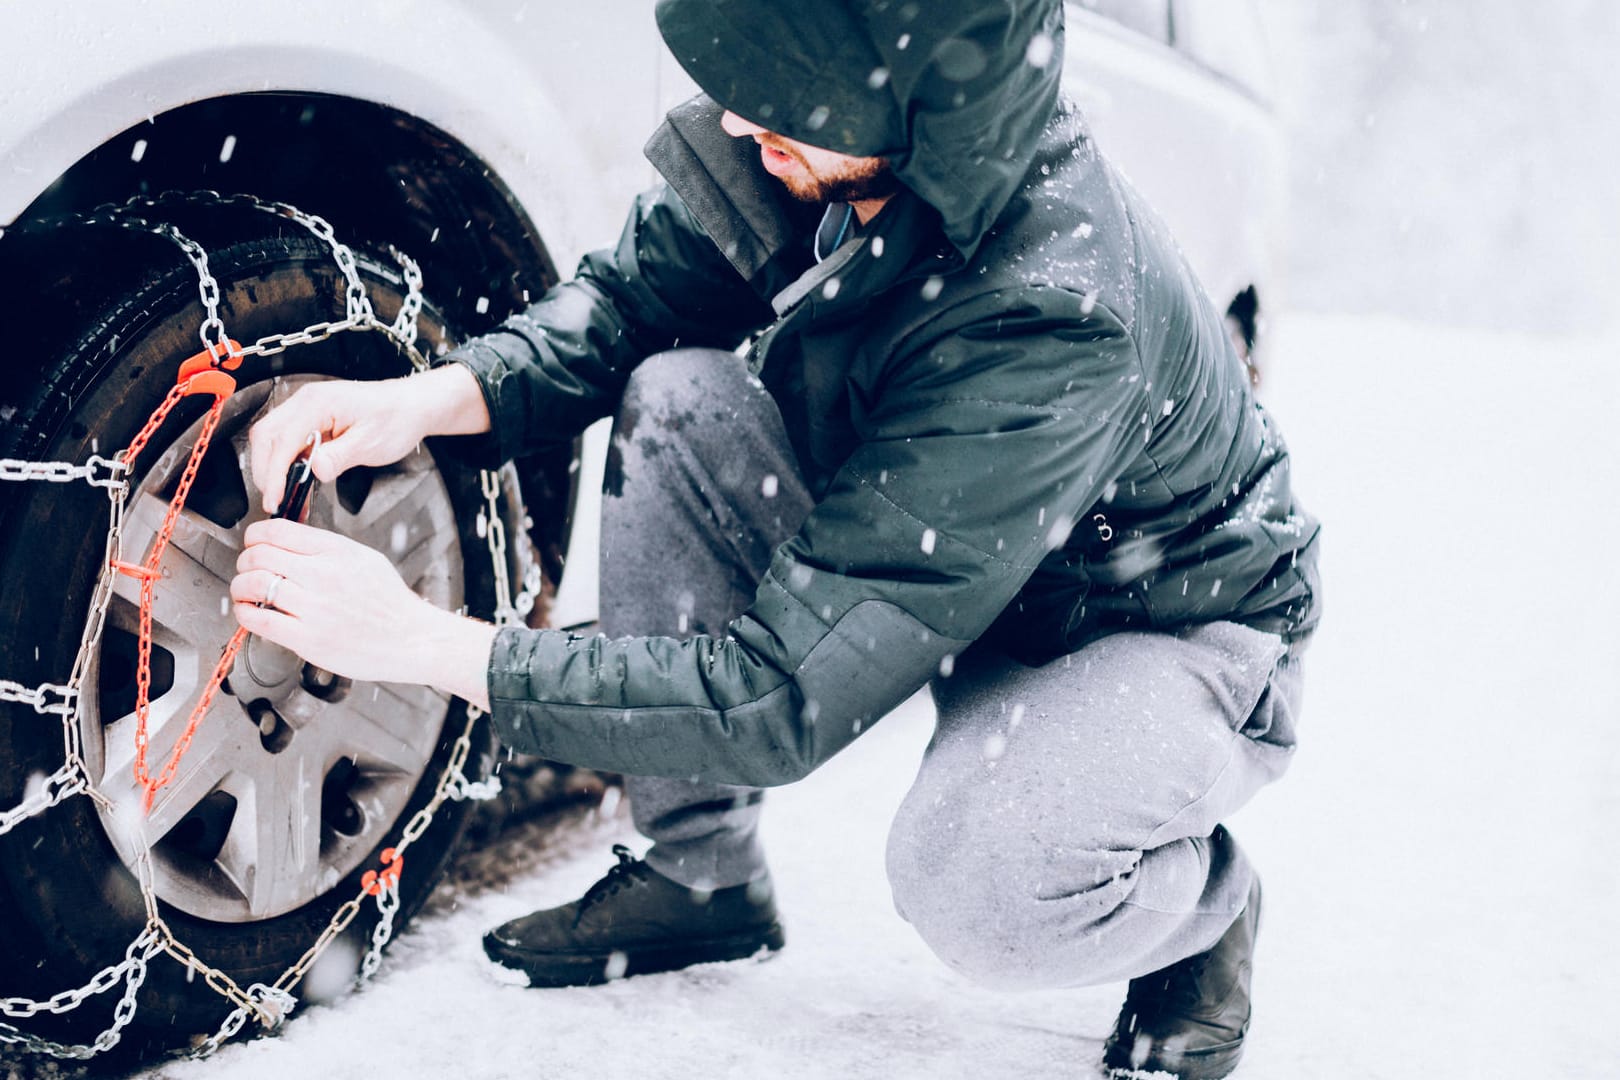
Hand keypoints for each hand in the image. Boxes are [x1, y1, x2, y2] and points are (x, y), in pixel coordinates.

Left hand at [231, 519, 496, 706]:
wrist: (412, 639)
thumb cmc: (391, 603)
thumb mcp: (366, 559)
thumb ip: (327, 548)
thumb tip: (287, 541)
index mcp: (338, 551)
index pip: (278, 531)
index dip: (255, 536)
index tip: (253, 543)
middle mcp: (324, 575)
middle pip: (259, 556)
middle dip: (244, 561)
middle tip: (246, 568)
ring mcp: (315, 608)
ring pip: (254, 585)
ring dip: (240, 586)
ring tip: (244, 590)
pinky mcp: (307, 639)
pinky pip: (259, 620)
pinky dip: (244, 613)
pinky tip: (248, 611)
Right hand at [249, 364, 490, 513]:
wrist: (411, 406)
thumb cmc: (396, 417)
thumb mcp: (371, 442)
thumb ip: (340, 456)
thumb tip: (314, 470)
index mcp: (318, 403)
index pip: (282, 441)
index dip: (274, 474)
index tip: (274, 499)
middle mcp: (306, 401)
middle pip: (266, 436)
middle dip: (265, 471)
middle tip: (275, 501)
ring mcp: (306, 409)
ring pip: (272, 439)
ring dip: (272, 468)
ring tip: (285, 497)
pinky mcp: (311, 419)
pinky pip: (288, 442)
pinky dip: (286, 464)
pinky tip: (295, 484)